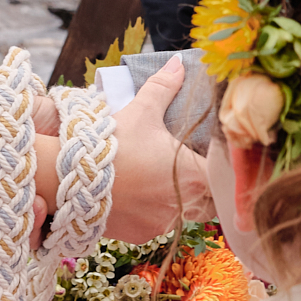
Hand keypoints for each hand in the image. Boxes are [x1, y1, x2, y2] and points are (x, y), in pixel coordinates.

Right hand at [106, 54, 213, 241]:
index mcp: (194, 174)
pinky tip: (139, 196)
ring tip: (161, 181)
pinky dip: (153, 213)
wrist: (72, 179)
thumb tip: (178, 64)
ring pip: (185, 215)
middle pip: (211, 201)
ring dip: (179, 201)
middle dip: (206, 187)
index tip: (215, 159)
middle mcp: (185, 205)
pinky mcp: (142, 235)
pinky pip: (158, 225)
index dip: (225, 169)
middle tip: (191, 169)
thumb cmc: (111, 144)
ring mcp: (163, 224)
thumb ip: (164, 87)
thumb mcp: (140, 110)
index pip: (227, 178)